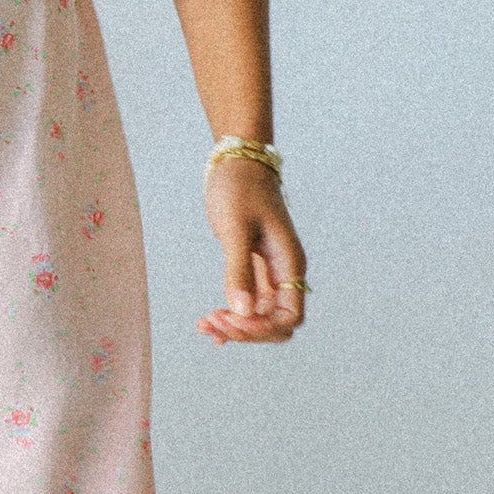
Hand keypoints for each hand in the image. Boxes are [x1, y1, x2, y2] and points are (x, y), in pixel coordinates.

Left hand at [199, 157, 308, 343]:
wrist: (237, 162)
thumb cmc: (240, 189)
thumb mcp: (236, 229)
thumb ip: (239, 270)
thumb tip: (242, 311)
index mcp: (290, 263)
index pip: (289, 316)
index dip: (262, 328)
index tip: (231, 317)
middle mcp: (284, 273)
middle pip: (276, 323)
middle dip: (246, 331)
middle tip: (211, 321)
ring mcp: (269, 272)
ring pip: (259, 316)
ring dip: (234, 326)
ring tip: (203, 323)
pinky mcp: (253, 267)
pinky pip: (247, 303)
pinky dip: (230, 314)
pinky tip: (208, 321)